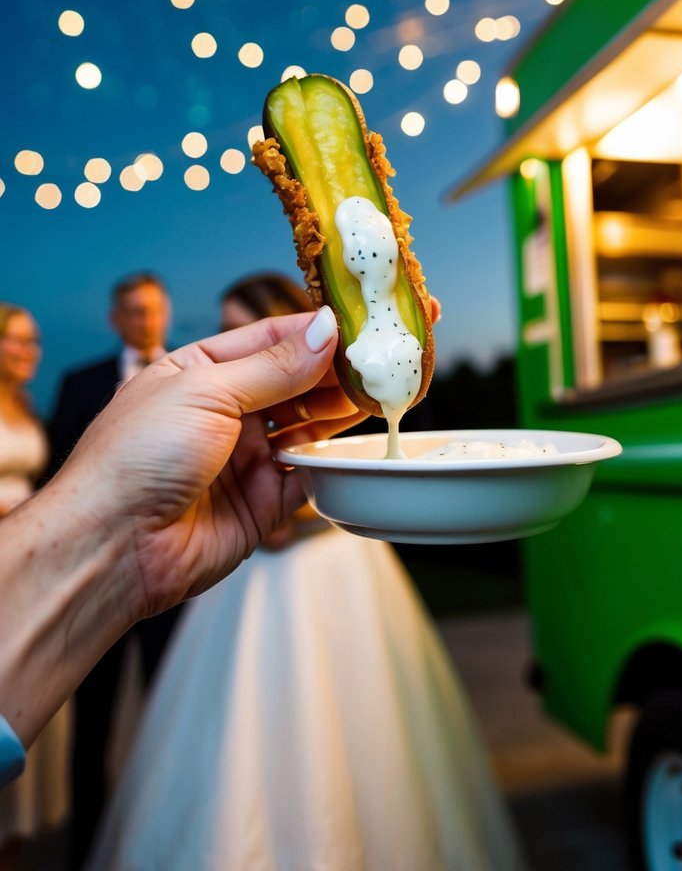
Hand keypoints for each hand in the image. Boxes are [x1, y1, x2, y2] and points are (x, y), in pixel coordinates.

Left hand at [59, 307, 356, 618]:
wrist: (114, 546)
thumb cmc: (137, 457)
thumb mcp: (207, 391)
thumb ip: (274, 366)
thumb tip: (324, 331)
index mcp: (198, 372)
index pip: (268, 340)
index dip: (312, 332)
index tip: (357, 325)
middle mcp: (223, 412)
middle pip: (293, 383)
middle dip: (333, 373)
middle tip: (379, 364)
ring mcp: (243, 459)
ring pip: (306, 428)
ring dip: (338, 413)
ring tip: (376, 398)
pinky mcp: (259, 504)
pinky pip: (307, 479)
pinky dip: (330, 465)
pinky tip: (350, 447)